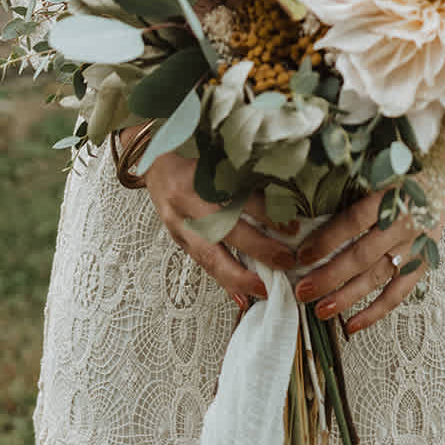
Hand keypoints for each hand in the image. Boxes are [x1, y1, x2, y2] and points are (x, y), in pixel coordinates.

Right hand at [138, 147, 297, 306]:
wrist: (151, 154)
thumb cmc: (189, 146)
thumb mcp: (216, 148)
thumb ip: (244, 165)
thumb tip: (285, 185)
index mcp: (198, 173)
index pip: (237, 195)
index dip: (266, 212)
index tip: (292, 225)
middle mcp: (186, 200)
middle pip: (223, 229)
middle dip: (258, 249)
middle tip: (287, 260)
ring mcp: (178, 222)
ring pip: (209, 255)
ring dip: (239, 276)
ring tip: (265, 288)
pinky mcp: (177, 237)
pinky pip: (201, 263)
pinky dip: (224, 281)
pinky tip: (242, 297)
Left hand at [292, 179, 444, 335]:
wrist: (440, 171)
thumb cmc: (400, 168)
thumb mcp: (375, 168)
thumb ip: (349, 187)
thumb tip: (308, 205)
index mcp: (390, 196)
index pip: (354, 221)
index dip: (327, 239)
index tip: (302, 255)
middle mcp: (403, 224)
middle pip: (362, 255)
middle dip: (330, 276)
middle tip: (304, 291)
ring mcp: (414, 246)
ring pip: (378, 277)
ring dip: (347, 297)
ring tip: (321, 311)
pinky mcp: (422, 262)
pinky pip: (399, 293)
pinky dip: (375, 311)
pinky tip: (352, 325)